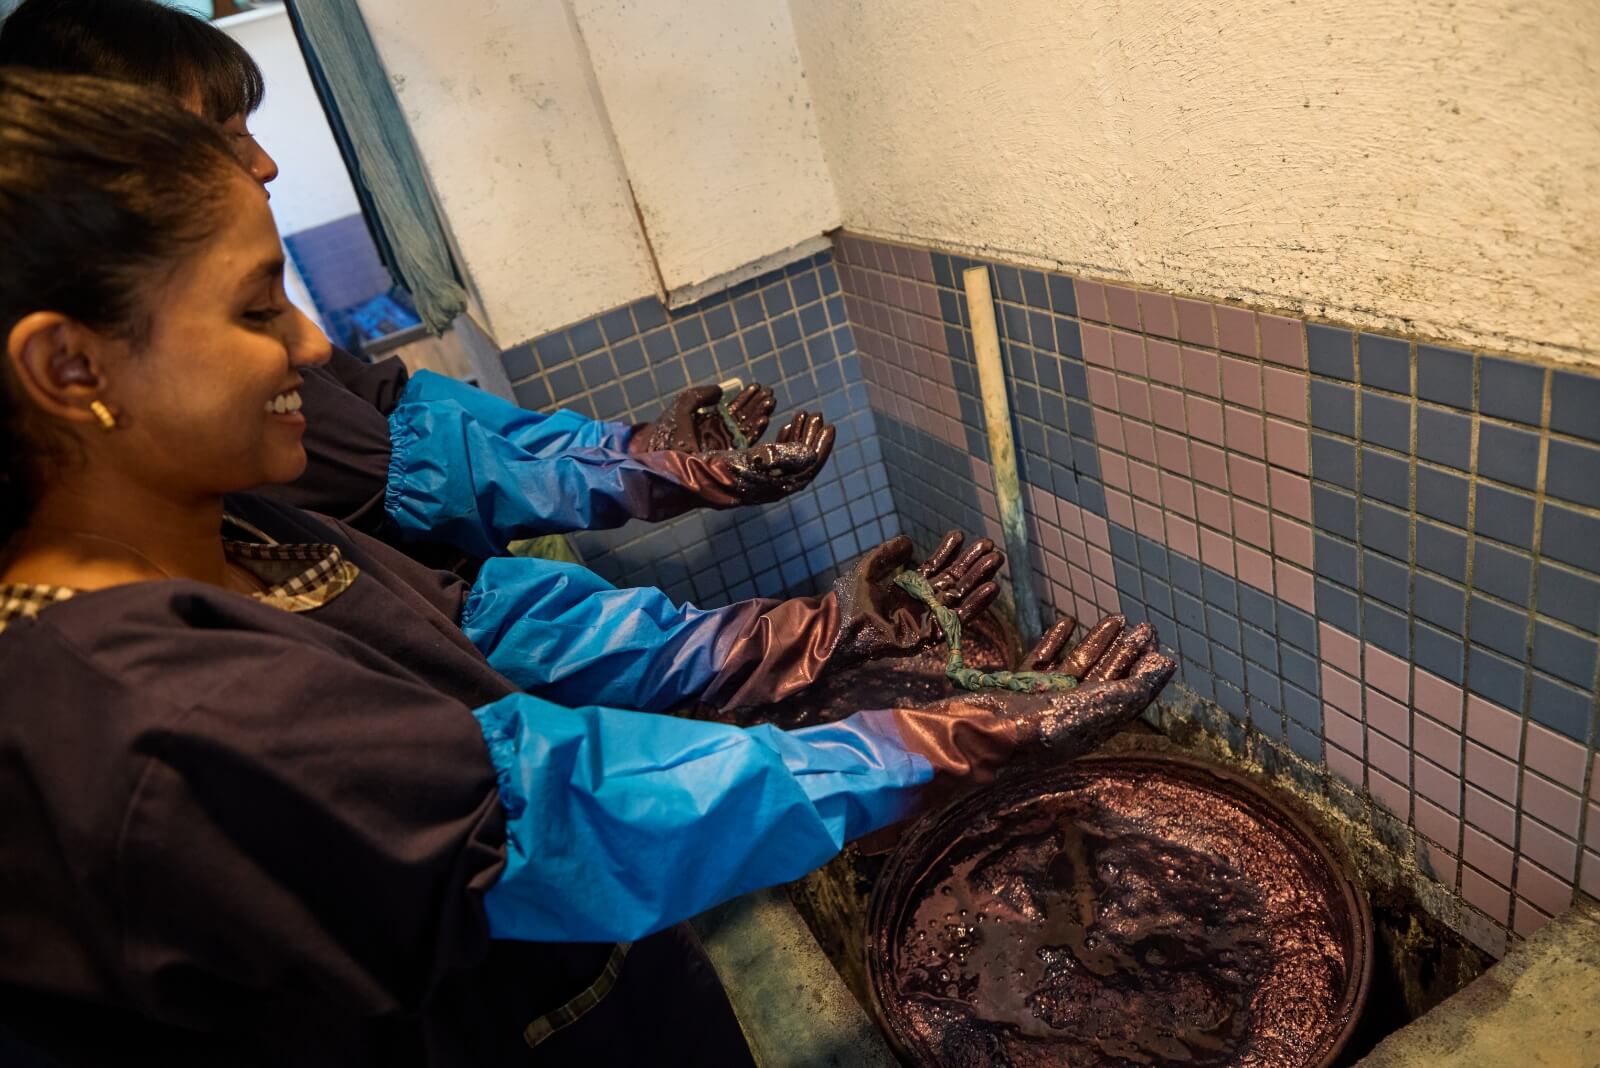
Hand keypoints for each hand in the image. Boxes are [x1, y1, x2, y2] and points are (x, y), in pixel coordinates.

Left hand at [631, 383, 776, 454]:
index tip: (757, 386)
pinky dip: (756, 432)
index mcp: (709, 424)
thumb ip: (700, 395)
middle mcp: (718, 436)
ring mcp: (723, 448)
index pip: (732, 410)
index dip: (745, 398)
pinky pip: (745, 445)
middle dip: (757, 405)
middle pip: (743, 419)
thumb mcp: (682, 407)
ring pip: (747, 430)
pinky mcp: (727, 459)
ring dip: (760, 416)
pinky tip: (764, 419)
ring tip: (771, 401)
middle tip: (770, 392)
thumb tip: (721, 391)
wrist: (658, 455)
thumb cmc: (666, 432)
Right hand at [701, 410, 834, 501]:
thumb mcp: (743, 459)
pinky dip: (782, 440)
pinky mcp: (749, 473)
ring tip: (805, 415)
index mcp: (771, 487)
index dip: (820, 448)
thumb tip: (810, 454)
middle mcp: (768, 487)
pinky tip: (785, 427)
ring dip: (798, 436)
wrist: (677, 481)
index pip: (806, 469)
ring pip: (789, 458)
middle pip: (800, 463)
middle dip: (810, 437)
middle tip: (818, 415)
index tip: (829, 426)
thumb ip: (778, 456)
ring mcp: (760, 480)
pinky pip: (776, 457)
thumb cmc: (707, 470)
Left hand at [832, 530, 1004, 667]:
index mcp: (906, 590)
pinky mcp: (928, 637)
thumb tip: (909, 541)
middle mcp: (918, 605)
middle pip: (952, 583)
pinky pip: (957, 621)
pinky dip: (975, 605)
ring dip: (979, 581)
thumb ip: (887, 555)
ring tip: (997, 561)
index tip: (962, 535)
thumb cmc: (847, 601)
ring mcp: (924, 621)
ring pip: (959, 599)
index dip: (948, 553)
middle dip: (972, 565)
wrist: (839, 627)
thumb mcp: (867, 570)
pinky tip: (991, 588)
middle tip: (992, 548)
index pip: (934, 569)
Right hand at [885, 616, 1176, 779]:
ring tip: (1116, 618)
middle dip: (1124, 653)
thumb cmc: (1023, 732)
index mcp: (1086, 731)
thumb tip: (1164, 666)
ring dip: (1097, 644)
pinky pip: (1041, 664)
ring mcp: (1039, 706)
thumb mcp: (1084, 711)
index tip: (1159, 644)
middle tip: (1144, 627)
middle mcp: (1066, 721)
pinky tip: (1065, 623)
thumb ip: (1125, 690)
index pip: (1123, 698)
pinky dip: (1055, 644)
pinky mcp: (1013, 693)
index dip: (1142, 672)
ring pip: (1075, 670)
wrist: (963, 738)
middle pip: (1104, 682)